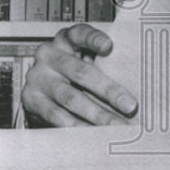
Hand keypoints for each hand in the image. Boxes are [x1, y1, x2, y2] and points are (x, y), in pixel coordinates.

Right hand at [21, 24, 137, 126]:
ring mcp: (38, 77)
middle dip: (108, 90)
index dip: (93, 39)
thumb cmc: (74, 70)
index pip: (80, 34)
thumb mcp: (86, 58)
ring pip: (71, 98)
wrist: (41, 88)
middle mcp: (48, 55)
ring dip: (97, 115)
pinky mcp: (31, 99)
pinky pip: (57, 116)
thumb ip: (104, 62)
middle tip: (130, 106)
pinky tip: (96, 135)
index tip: (109, 46)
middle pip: (80, 72)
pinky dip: (79, 127)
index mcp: (66, 39)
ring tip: (118, 127)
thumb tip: (138, 80)